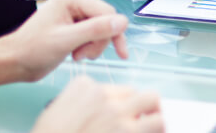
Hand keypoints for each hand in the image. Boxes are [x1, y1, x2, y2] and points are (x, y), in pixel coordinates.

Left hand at [0, 0, 129, 87]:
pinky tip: (75, 53)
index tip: (120, 54)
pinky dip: (89, 47)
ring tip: (76, 55)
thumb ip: (95, 30)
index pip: (106, 12)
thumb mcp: (66, 41)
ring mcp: (74, 12)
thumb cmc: (33, 50)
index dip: (114, 33)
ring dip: (93, 46)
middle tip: (82, 55)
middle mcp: (74, 0)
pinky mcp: (74, 24)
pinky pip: (94, 34)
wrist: (15, 62)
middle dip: (99, 41)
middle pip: (106, 20)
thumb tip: (123, 22)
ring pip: (102, 29)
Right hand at [31, 76, 162, 132]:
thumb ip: (80, 103)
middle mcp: (104, 97)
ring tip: (153, 126)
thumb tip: (95, 110)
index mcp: (85, 88)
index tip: (123, 112)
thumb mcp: (57, 111)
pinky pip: (157, 125)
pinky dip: (157, 129)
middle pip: (138, 91)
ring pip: (154, 103)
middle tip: (143, 118)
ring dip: (155, 117)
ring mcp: (118, 115)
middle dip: (144, 106)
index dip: (123, 103)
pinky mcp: (129, 132)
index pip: (117, 87)